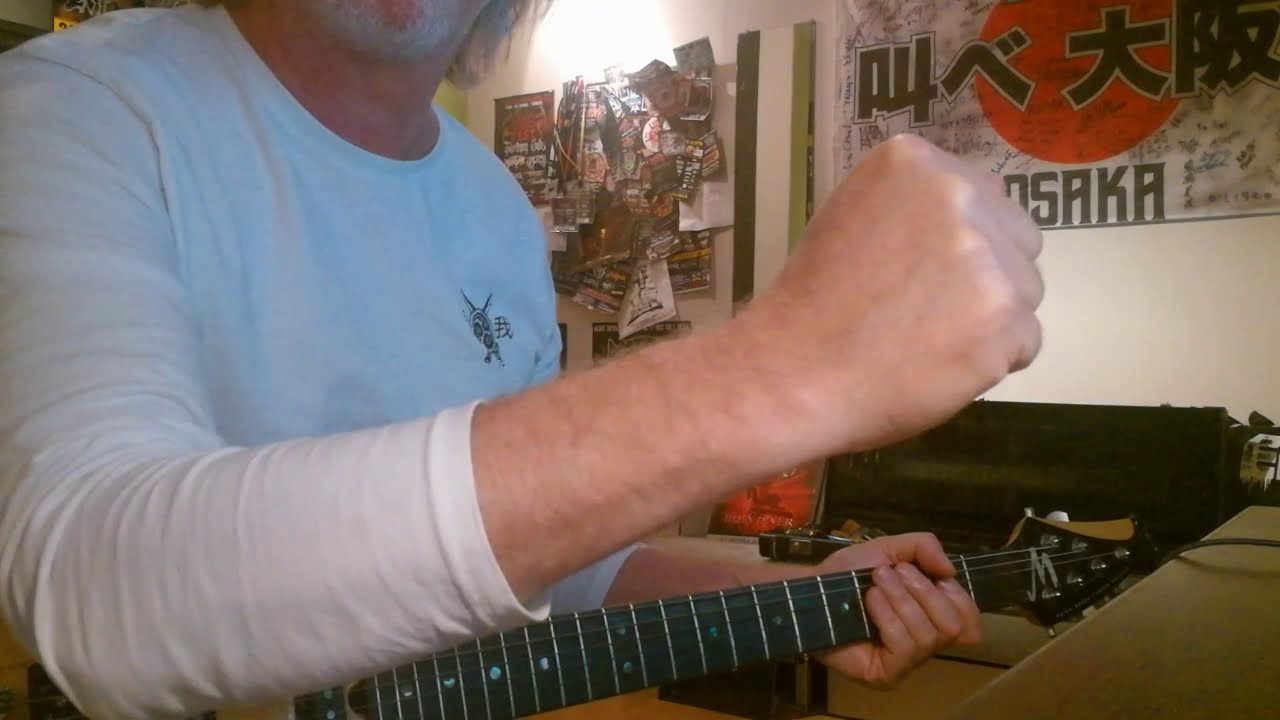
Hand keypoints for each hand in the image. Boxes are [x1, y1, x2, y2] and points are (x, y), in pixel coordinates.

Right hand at [730, 133, 1043, 458]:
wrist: (792, 372)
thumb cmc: (811, 304)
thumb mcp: (852, 217)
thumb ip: (910, 208)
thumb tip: (966, 228)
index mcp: (914, 162)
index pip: (983, 198)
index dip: (959, 243)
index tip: (925, 274)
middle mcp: (957, 194)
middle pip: (1017, 238)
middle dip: (988, 275)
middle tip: (929, 311)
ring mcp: (986, 254)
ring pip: (1025, 291)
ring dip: (992, 320)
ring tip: (928, 341)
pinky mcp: (1005, 316)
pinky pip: (1026, 341)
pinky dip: (992, 363)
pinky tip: (938, 364)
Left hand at [810, 533, 981, 687]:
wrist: (812, 587)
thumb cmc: (850, 572)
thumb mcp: (890, 548)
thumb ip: (924, 547)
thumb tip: (950, 570)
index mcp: (931, 616)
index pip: (971, 623)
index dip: (957, 596)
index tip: (931, 575)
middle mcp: (924, 643)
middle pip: (955, 627)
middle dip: (923, 591)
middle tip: (890, 575)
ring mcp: (906, 663)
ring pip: (928, 635)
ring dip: (900, 600)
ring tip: (875, 585)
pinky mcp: (886, 674)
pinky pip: (905, 647)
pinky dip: (888, 616)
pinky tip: (869, 603)